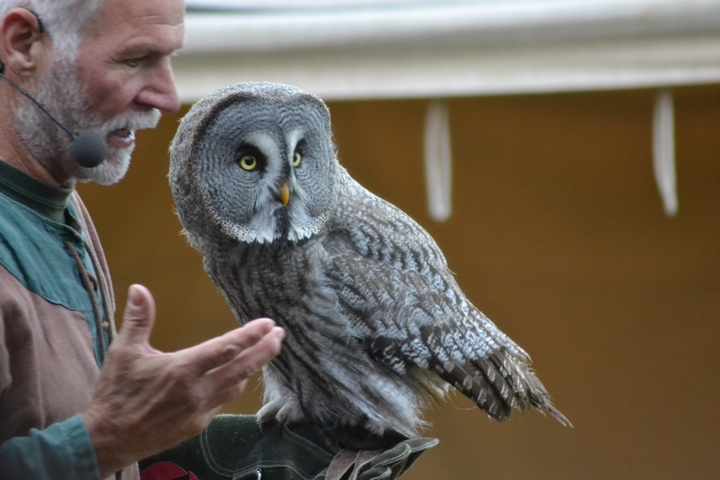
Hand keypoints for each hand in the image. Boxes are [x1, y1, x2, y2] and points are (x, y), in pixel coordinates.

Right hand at [83, 284, 283, 476]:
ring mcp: (201, 411)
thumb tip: (139, 288)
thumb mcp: (124, 352)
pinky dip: (232, 386)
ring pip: (236, 385)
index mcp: (183, 369)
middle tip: (280, 335)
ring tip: (264, 352)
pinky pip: (223, 402)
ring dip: (252, 368)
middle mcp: (197, 391)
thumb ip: (138, 319)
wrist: (109, 440)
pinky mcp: (199, 425)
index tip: (268, 323)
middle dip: (265, 350)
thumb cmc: (116, 393)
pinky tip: (235, 377)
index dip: (250, 335)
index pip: (226, 348)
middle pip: (242, 368)